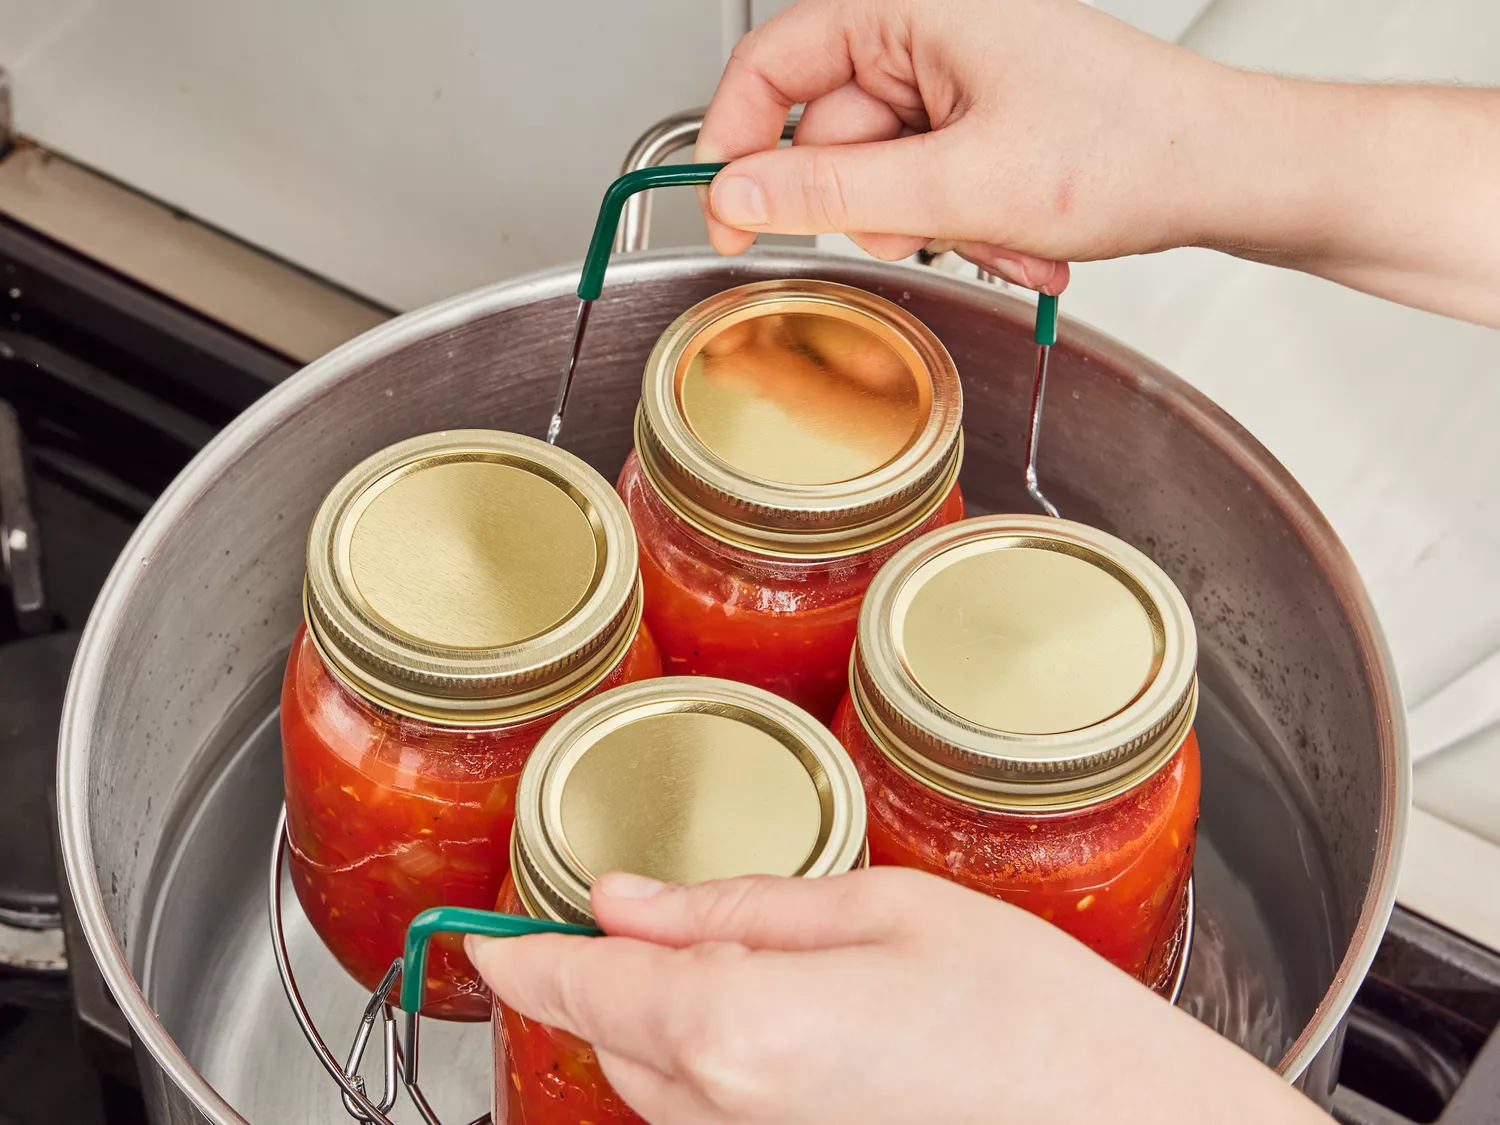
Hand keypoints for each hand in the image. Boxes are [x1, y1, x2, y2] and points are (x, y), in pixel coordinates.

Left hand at [469, 866, 1327, 1124]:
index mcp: (738, 1030)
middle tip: (651, 911)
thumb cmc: (1035, 1018)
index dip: (521, 957)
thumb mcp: (886, 912)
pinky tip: (787, 1024)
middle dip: (610, 974)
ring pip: (659, 1085)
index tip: (486, 939)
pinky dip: (714, 1066)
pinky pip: (715, 1119)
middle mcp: (729, 1116)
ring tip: (743, 961)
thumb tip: (628, 899)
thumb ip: (738, 910)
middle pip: (613, 1038)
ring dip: (663, 1022)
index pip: (580, 988)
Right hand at [693, 0, 1238, 291]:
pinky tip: (1015, 233)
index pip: (776, 62)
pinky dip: (961, 221)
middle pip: (830, 131)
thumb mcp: (964, 183)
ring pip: (881, 171)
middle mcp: (931, 32)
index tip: (728, 214)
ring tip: (997, 231)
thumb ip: (836, 194)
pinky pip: (927, 182)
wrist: (1225, 172)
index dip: (738, 142)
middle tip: (928, 229)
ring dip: (929, 223)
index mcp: (916, 8)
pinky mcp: (981, 117)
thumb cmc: (1133, 148)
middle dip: (876, 205)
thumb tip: (738, 193)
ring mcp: (958, 77)